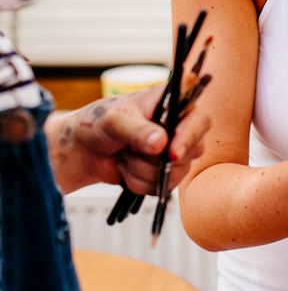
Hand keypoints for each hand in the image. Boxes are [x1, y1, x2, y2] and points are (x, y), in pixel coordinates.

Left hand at [49, 83, 209, 193]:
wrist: (86, 148)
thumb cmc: (101, 121)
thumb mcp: (115, 120)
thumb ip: (137, 130)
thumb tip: (160, 143)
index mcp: (175, 103)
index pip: (199, 116)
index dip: (191, 133)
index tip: (171, 150)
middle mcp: (182, 125)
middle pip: (195, 147)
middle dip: (161, 158)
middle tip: (133, 153)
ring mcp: (177, 149)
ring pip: (178, 171)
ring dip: (144, 170)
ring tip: (126, 156)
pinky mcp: (168, 171)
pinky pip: (164, 186)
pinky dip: (140, 182)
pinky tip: (127, 169)